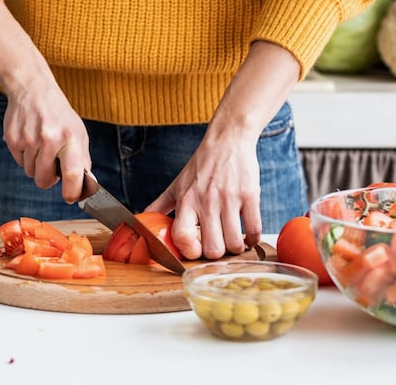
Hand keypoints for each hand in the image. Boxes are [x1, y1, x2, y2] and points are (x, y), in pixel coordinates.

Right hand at [0, 0, 91, 204]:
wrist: (33, 90)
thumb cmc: (59, 115)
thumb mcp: (78, 133)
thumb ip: (82, 160)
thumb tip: (84, 187)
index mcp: (70, 138)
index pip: (73, 173)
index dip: (72, 191)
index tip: (70, 198)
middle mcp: (49, 139)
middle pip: (44, 180)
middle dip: (47, 180)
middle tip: (52, 167)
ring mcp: (29, 139)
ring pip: (30, 173)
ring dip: (36, 166)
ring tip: (41, 146)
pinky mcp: (12, 139)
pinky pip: (19, 163)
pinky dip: (25, 157)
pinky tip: (30, 140)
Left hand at [146, 129, 262, 259]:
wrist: (227, 140)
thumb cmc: (201, 165)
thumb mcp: (176, 184)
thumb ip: (159, 206)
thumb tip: (140, 223)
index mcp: (187, 200)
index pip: (182, 237)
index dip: (189, 251)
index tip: (195, 250)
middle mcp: (207, 201)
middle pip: (213, 248)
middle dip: (216, 254)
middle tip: (217, 246)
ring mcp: (230, 199)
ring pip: (234, 243)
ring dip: (235, 248)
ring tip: (233, 242)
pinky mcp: (250, 195)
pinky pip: (254, 229)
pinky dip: (252, 240)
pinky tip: (247, 236)